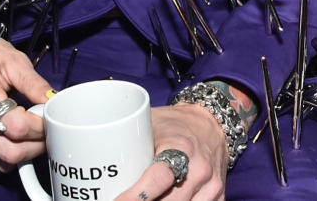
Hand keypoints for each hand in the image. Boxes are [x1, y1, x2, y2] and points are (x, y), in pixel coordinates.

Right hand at [0, 17, 51, 172]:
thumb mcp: (11, 59)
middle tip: (46, 128)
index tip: (51, 117)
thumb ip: (33, 83)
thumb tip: (53, 101)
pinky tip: (13, 136)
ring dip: (23, 152)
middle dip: (36, 144)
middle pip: (10, 152)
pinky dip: (5, 153)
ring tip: (31, 131)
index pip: (17, 126)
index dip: (40, 126)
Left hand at [114, 104, 228, 200]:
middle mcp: (199, 169)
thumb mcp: (152, 123)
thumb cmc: (176, 124)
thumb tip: (98, 157)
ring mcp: (210, 187)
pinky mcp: (218, 196)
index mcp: (181, 147)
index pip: (158, 178)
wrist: (213, 123)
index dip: (136, 196)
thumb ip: (131, 141)